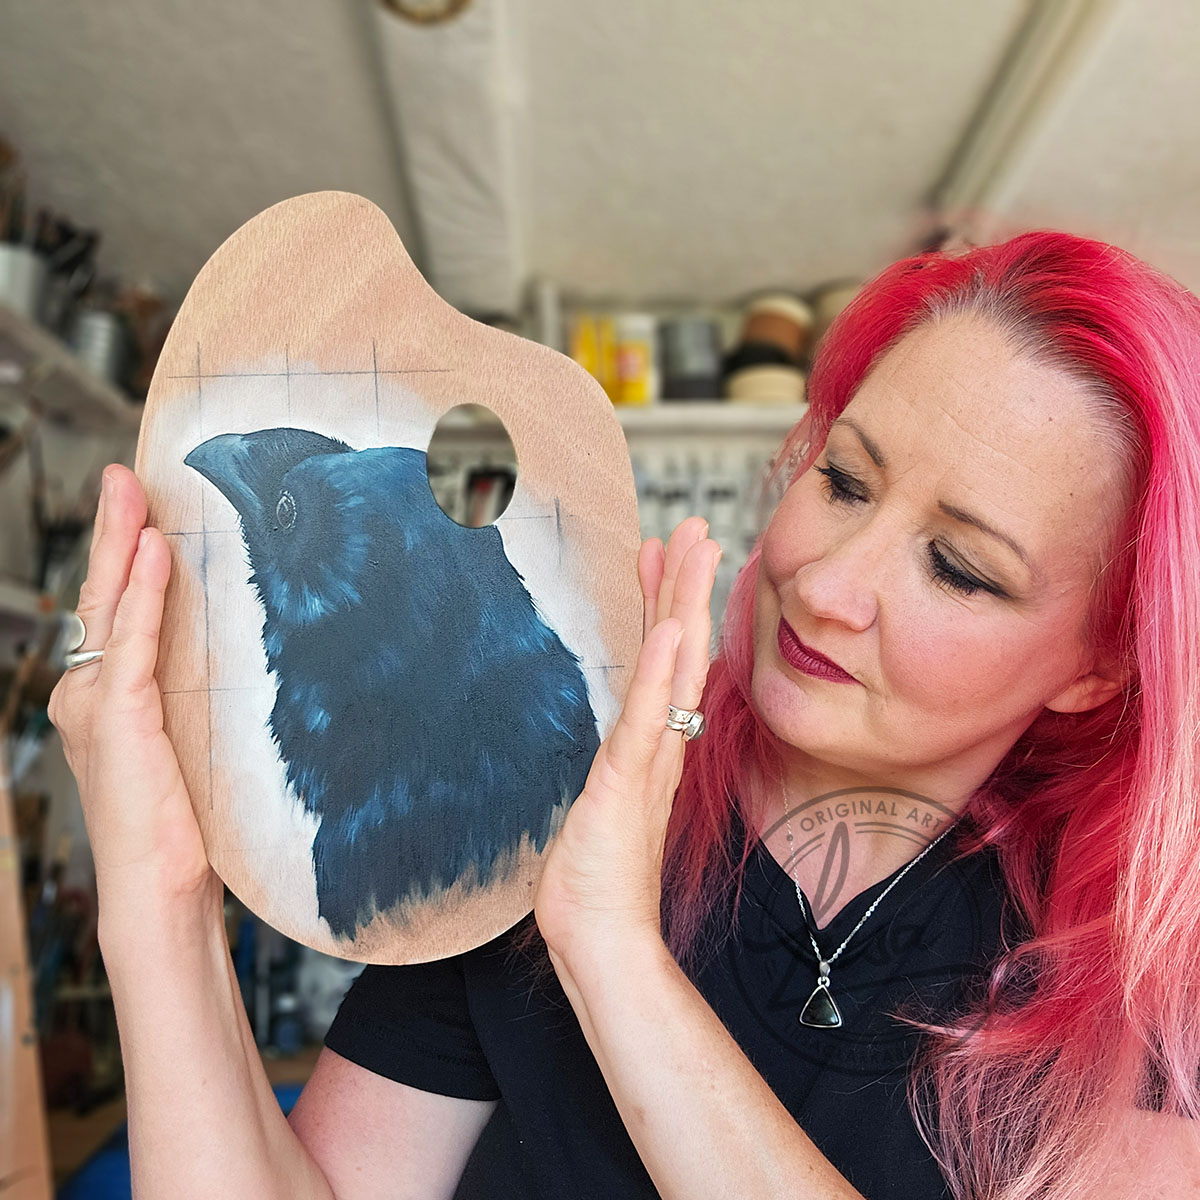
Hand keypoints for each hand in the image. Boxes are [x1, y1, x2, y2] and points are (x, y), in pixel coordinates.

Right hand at [48, 465, 213, 918]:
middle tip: (126, 475)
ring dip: (122, 543)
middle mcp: (90, 695)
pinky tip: (154, 554)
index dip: (126, 556)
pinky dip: (143, 595)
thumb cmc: (190, 824)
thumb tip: (247, 649)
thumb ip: (201, 694)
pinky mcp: (116, 719)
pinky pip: (131, 643)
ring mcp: (96, 706)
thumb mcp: (198, 741)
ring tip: (132, 490)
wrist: (164, 891)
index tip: (143, 507)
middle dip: (114, 531)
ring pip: (109, 608)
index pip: (117, 612)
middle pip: (103, 596)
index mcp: (109, 698)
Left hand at [533, 516, 720, 963]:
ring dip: (683, 604)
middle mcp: (659, 743)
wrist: (605, 938)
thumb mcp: (600, 804)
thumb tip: (612, 743)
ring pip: (674, 667)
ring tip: (693, 548)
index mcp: (651, 744)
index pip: (663, 658)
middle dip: (685, 582)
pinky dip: (663, 672)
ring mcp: (649, 760)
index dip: (663, 602)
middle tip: (693, 526)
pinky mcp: (630, 782)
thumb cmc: (598, 879)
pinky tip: (673, 628)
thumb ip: (611, 767)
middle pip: (679, 647)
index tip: (661, 552)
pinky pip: (651, 718)